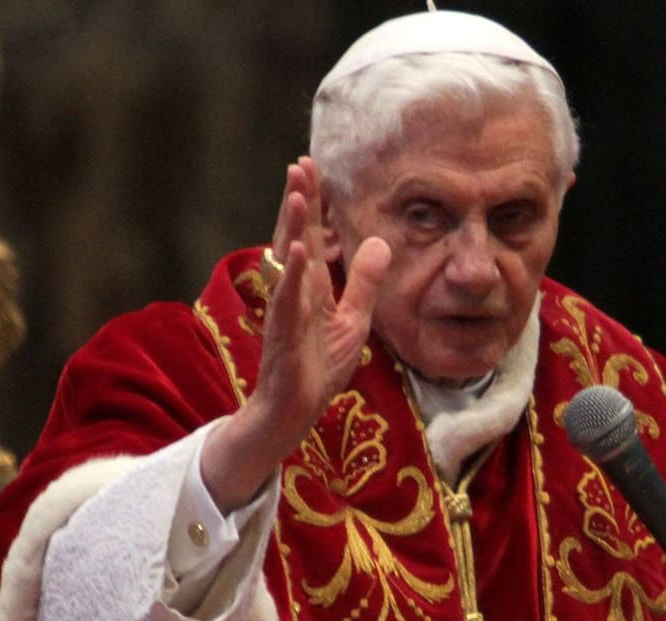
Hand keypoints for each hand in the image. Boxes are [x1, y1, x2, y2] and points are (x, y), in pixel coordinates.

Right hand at [201, 157, 390, 511]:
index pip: (313, 236)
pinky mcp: (284, 335)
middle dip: (298, 202)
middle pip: (296, 238)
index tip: (311, 167)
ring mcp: (287, 311)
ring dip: (291, 227)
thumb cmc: (318, 368)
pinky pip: (289, 300)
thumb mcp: (353, 320)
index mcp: (312, 287)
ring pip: (288, 262)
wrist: (295, 412)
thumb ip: (363, 282)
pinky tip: (298, 250)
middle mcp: (295, 292)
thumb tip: (380, 242)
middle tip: (300, 164)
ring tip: (296, 193)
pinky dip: (293, 275)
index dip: (313, 203)